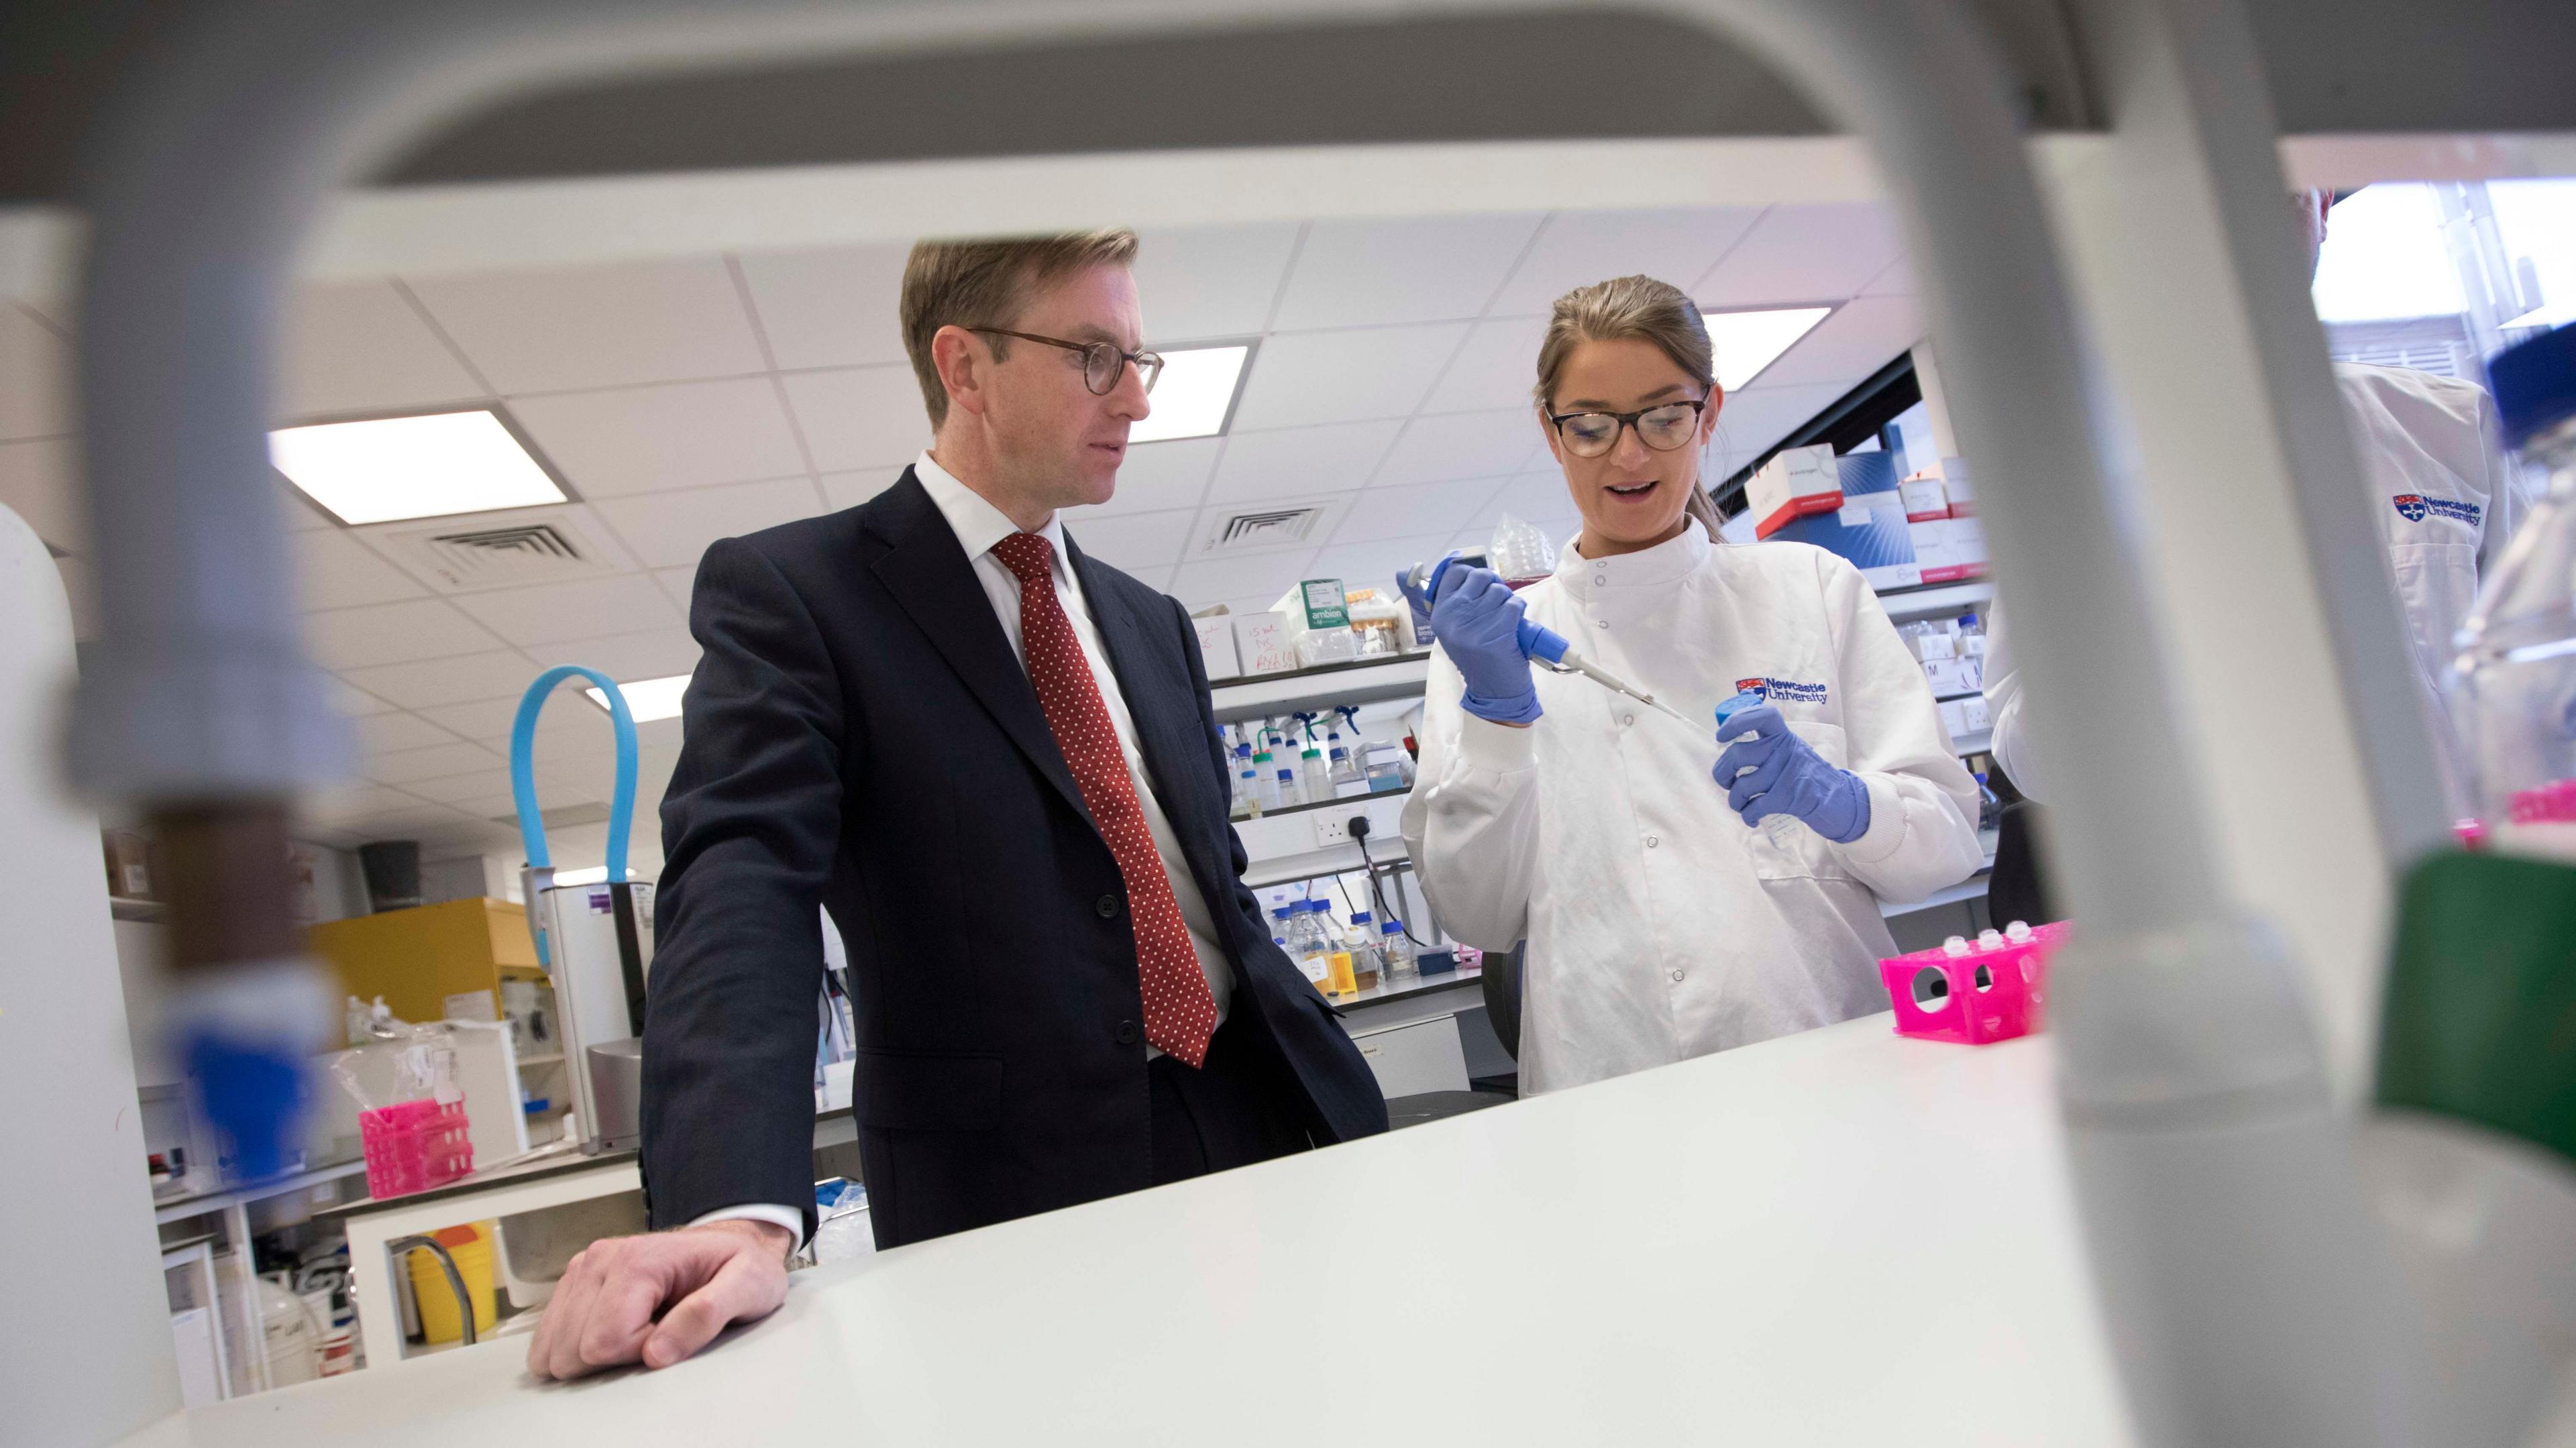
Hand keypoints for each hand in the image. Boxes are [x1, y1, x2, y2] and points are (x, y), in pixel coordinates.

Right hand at [527, 1218, 793, 1379]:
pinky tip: (616, 1329)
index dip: (637, 1353)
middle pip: (571, 1349)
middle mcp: (601, 1259)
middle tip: (656, 1332)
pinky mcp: (575, 1283)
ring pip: (554, 1347)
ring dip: (594, 1353)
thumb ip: (707, 1316)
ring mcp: (584, 1270)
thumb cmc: (739, 1265)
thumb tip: (656, 1352)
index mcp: (637, 1260)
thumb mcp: (748, 1286)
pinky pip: (550, 1338)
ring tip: (639, 1329)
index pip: (603, 1343)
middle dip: (613, 1357)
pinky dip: (578, 1347)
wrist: (731, 1244)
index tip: (669, 1335)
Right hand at [1427, 551, 1539, 724]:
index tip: (1479, 587)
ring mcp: (1475, 624)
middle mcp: (1454, 616)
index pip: (1454, 572)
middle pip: (1481, 576)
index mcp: (1440, 614)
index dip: (1472, 574)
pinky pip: (1515, 604)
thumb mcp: (1453, 630)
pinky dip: (1519, 610)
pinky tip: (1514, 625)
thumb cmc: (1476, 656)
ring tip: (1503, 620)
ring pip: (1500, 590)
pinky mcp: (1499, 631)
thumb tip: (1421, 570)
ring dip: (1508, 601)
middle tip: (1495, 605)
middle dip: (1493, 586)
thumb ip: (1449, 602)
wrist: (1493, 691)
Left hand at [1713, 704, 1869, 842]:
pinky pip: (1754, 807)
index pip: (1762, 716)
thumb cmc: (1806, 773)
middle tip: (1725, 781)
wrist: (1841, 800)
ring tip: (1740, 803)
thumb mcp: (1791, 747)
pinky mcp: (1791, 798)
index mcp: (1784, 735)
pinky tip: (1750, 817)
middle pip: (1738, 755)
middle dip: (1721, 772)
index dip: (1736, 721)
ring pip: (1742, 785)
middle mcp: (1786, 750)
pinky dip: (1747, 815)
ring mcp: (1789, 774)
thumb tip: (1741, 706)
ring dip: (1734, 800)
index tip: (1721, 736)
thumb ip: (1768, 735)